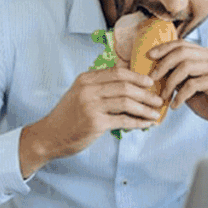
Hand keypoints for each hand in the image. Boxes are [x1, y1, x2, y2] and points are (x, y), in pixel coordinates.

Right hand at [23, 66, 164, 169]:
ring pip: (127, 102)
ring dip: (145, 108)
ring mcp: (91, 105)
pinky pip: (123, 120)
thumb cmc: (67, 116)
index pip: (117, 72)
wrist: (49, 136)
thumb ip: (99, 87)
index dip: (137, 76)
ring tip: (155, 113)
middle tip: (158, 99)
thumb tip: (127, 86)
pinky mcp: (95, 123)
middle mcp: (88, 89)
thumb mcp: (79, 94)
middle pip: (125, 86)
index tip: (150, 82)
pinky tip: (146, 124)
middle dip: (145, 93)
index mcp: (86, 79)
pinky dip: (138, 122)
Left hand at [146, 40, 207, 135]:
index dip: (164, 48)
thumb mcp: (188, 85)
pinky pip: (192, 84)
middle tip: (152, 78)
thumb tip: (155, 68)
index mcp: (206, 55)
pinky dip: (180, 95)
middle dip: (163, 64)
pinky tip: (175, 105)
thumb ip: (177, 75)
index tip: (149, 56)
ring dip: (170, 82)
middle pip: (182, 52)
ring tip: (163, 96)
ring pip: (186, 66)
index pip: (182, 44)